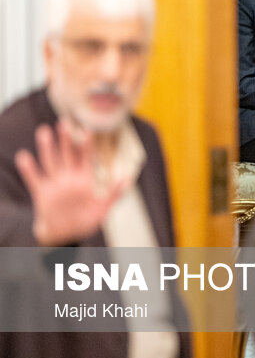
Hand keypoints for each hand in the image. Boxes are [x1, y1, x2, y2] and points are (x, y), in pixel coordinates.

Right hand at [14, 121, 124, 246]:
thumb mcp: (102, 209)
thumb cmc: (85, 222)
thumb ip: (113, 194)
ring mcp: (55, 184)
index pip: (86, 158)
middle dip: (65, 139)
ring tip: (44, 131)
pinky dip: (29, 169)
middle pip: (67, 154)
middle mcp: (69, 178)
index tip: (87, 129)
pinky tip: (24, 156)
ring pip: (51, 162)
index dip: (86, 144)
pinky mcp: (42, 193)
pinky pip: (34, 179)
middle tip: (63, 121)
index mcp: (84, 179)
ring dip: (47, 148)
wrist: (66, 235)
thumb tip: (126, 179)